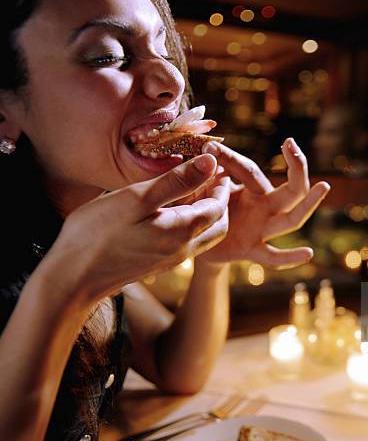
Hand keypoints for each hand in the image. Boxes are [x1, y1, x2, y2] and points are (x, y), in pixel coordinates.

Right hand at [45, 154, 229, 301]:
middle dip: (220, 201)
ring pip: (204, 236)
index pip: (218, 206)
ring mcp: (171, 261)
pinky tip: (172, 209)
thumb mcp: (138, 198)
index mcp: (183, 232)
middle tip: (212, 178)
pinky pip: (187, 243)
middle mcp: (184, 250)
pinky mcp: (158, 265)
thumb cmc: (99, 233)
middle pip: (219, 225)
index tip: (218, 165)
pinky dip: (191, 224)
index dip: (220, 184)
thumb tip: (211, 162)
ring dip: (207, 213)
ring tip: (194, 189)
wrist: (73, 278)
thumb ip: (177, 181)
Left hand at [200, 138, 329, 268]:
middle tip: (291, 143)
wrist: (194, 241)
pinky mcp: (253, 250)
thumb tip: (206, 152)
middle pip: (290, 189)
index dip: (230, 158)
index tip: (209, 146)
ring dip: (308, 203)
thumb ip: (205, 173)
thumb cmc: (202, 206)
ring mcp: (263, 229)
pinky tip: (308, 253)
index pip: (249, 170)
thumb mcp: (202, 187)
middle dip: (296, 166)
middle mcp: (264, 207)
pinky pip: (274, 256)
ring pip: (292, 218)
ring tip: (324, 185)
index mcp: (251, 188)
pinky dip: (291, 257)